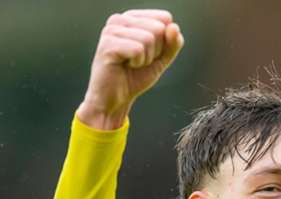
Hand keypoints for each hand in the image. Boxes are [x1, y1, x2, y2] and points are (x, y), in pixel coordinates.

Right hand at [77, 10, 184, 129]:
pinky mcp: (107, 44)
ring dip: (146, 59)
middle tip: (138, 61)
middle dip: (155, 51)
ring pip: (149, 38)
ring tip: (131, 64)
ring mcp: (111, 30)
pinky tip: (124, 66)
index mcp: (132, 17)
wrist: (115, 99)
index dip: (164, 42)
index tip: (147, 53)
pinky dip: (137, 63)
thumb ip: (172, 43)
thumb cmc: (135, 77)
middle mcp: (119, 19)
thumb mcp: (161, 59)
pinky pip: (138, 50)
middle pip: (158, 28)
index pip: (165, 18)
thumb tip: (174, 27)